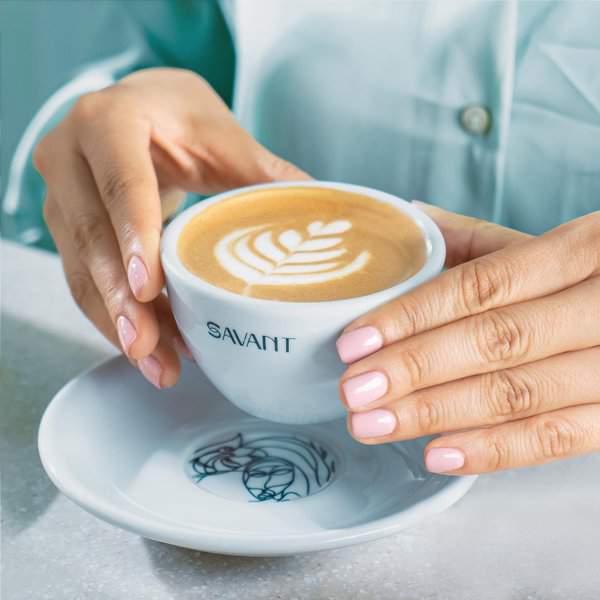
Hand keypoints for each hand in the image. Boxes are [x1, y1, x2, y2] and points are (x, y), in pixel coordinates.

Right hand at [34, 68, 307, 386]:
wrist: (140, 111)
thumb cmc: (179, 119)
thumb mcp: (221, 136)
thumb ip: (266, 172)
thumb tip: (320, 208)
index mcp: (109, 120)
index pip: (121, 182)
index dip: (135, 234)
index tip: (151, 288)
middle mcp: (71, 156)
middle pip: (93, 236)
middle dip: (122, 300)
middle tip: (150, 347)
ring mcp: (61, 195)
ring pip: (81, 268)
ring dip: (118, 321)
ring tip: (156, 362)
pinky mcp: (66, 226)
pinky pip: (81, 279)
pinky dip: (114, 316)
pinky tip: (147, 345)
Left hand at [336, 203, 599, 474]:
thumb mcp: (555, 244)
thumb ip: (480, 240)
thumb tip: (407, 219)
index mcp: (582, 250)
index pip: (481, 286)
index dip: (413, 315)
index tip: (355, 342)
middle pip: (494, 341)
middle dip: (414, 370)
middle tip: (354, 392)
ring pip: (518, 394)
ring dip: (437, 414)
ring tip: (374, 426)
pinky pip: (557, 438)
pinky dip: (494, 450)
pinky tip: (436, 455)